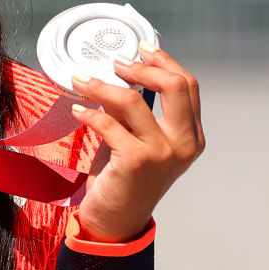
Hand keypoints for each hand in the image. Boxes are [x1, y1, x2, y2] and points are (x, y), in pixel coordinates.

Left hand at [69, 42, 203, 242]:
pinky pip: (107, 122)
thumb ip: (136, 112)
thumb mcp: (137, 139)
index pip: (188, 86)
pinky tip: (77, 110)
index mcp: (191, 136)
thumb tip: (120, 75)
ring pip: (132, 100)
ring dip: (101, 85)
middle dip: (142, 67)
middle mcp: (183, 143)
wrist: (116, 221)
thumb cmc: (125, 178)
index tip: (141, 48)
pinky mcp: (136, 161)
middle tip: (115, 62)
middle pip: (174, 85)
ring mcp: (162, 153)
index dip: (164, 62)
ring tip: (81, 80)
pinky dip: (88, 112)